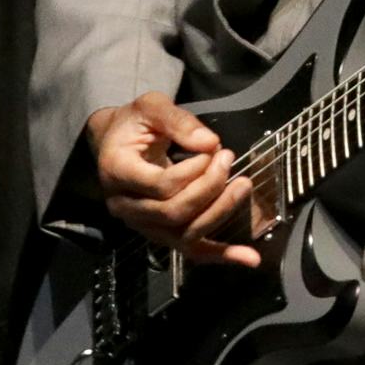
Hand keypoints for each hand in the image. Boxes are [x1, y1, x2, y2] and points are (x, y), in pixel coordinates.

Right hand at [87, 91, 262, 269]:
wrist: (115, 143)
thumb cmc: (133, 124)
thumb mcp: (151, 107)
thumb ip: (179, 121)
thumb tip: (210, 144)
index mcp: (117, 172)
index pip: (161, 185)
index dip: (193, 170)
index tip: (211, 149)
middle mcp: (125, 206)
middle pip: (173, 213)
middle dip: (210, 188)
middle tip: (228, 160)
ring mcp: (142, 225)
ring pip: (184, 234)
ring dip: (220, 212)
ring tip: (243, 186)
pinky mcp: (160, 234)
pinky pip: (191, 251)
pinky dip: (221, 255)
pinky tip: (249, 258)